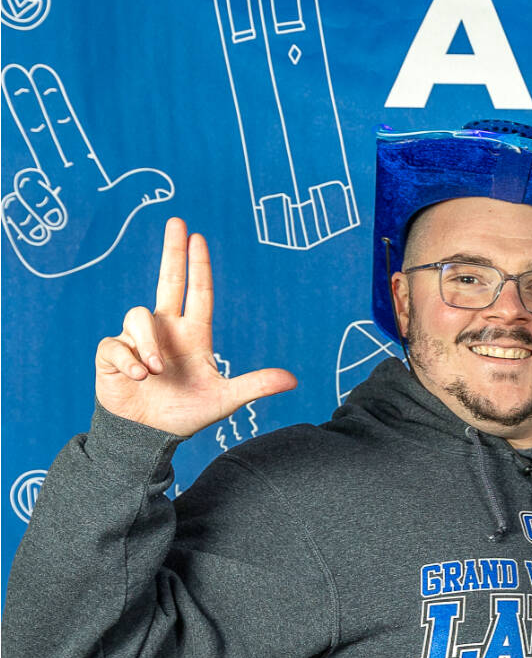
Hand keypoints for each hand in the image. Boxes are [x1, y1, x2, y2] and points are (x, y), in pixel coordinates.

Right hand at [3, 62, 172, 277]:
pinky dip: (35, 227)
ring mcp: (35, 198)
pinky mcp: (21, 220)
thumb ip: (135, 190)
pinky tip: (46, 235)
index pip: (62, 133)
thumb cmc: (97, 236)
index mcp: (77, 174)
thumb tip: (162, 182)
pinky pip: (20, 214)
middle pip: (37, 138)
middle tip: (14, 73)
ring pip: (30, 188)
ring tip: (61, 223)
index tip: (40, 74)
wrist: (77, 269)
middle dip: (26, 106)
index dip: (51, 105)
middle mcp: (53, 179)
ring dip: (46, 207)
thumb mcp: (117, 209)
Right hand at [94, 219, 296, 438]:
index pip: (198, 293)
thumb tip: (292, 379)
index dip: (198, 266)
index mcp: (193, 336)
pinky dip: (129, 361)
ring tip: (155, 372)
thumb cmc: (185, 414)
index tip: (198, 237)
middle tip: (178, 221)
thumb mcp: (225, 399)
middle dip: (173, 251)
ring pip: (139, 315)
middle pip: (168, 280)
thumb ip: (255, 386)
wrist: (148, 436)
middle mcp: (166, 330)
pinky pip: (116, 343)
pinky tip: (138, 378)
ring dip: (148, 344)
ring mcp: (137, 339)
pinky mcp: (112, 353)